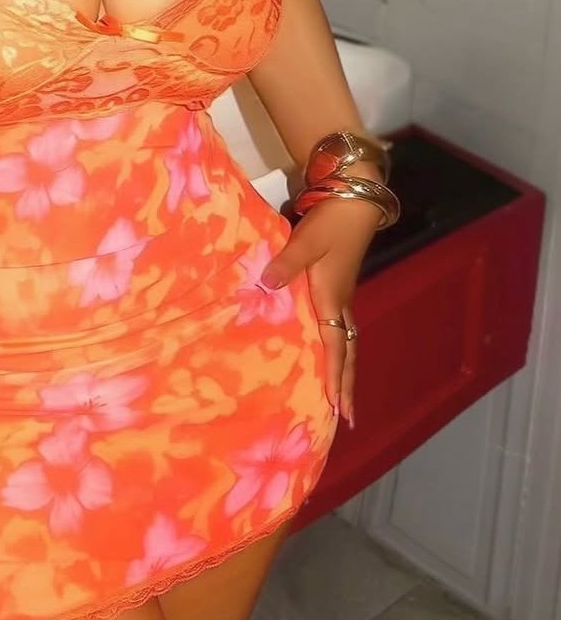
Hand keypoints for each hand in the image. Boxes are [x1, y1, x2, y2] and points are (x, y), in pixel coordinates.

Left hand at [260, 199, 382, 428]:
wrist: (353, 201)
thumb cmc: (331, 223)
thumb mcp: (306, 241)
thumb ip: (286, 264)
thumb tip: (266, 286)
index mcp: (332, 299)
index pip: (336, 347)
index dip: (336, 379)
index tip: (339, 410)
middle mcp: (340, 304)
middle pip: (347, 353)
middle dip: (347, 385)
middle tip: (348, 418)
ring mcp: (341, 296)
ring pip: (346, 342)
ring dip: (343, 369)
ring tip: (340, 395)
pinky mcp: (337, 286)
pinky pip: (339, 327)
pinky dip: (337, 348)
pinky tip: (326, 352)